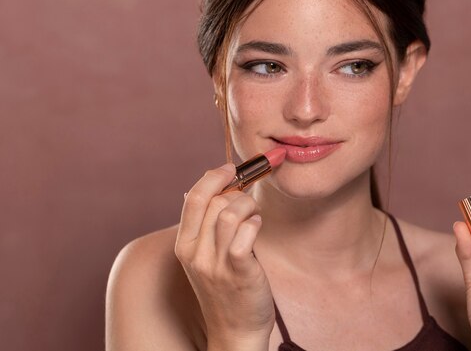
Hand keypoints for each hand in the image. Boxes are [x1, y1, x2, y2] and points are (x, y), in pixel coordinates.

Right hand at [175, 164, 273, 350]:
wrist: (235, 330)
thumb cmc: (225, 287)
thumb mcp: (204, 256)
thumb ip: (201, 225)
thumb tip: (199, 188)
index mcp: (184, 245)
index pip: (194, 197)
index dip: (214, 177)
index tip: (230, 168)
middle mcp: (195, 254)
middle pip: (215, 201)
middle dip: (237, 192)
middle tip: (249, 199)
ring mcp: (215, 264)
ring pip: (230, 212)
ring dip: (248, 206)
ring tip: (254, 216)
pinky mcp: (238, 272)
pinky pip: (245, 233)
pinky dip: (255, 223)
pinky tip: (258, 228)